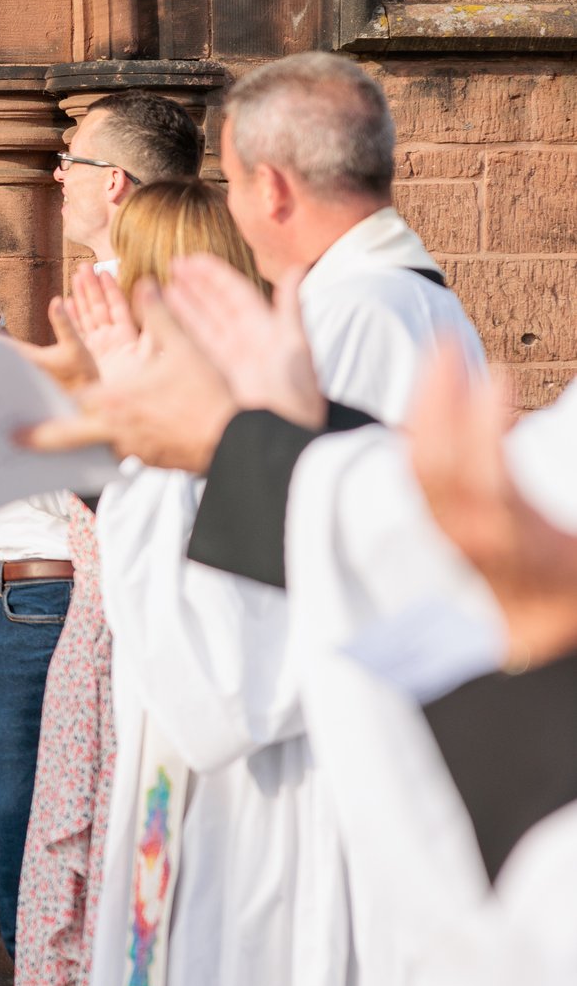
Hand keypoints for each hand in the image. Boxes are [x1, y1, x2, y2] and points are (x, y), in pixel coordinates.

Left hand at [21, 283, 237, 471]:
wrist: (233, 439)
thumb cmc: (207, 393)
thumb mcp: (184, 347)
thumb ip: (159, 315)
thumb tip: (146, 282)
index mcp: (114, 399)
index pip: (77, 397)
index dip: (54, 394)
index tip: (26, 395)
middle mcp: (114, 428)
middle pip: (66, 435)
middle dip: (39, 437)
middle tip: (12, 439)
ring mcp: (130, 449)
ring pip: (93, 446)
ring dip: (75, 442)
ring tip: (49, 446)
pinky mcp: (146, 461)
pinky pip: (120, 453)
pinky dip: (110, 447)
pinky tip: (107, 444)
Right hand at [163, 255, 324, 428]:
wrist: (281, 435)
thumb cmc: (294, 394)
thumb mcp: (295, 346)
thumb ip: (291, 306)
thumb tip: (299, 267)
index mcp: (263, 328)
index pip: (234, 293)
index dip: (214, 275)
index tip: (193, 260)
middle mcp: (243, 340)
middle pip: (214, 305)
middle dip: (195, 285)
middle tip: (173, 266)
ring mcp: (226, 359)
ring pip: (200, 324)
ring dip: (182, 304)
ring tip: (163, 287)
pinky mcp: (212, 377)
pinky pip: (192, 348)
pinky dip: (177, 332)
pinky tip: (163, 319)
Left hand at [408, 349, 576, 669]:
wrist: (551, 643)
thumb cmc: (573, 592)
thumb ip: (566, 486)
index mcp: (529, 558)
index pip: (492, 491)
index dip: (483, 432)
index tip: (499, 376)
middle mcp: (484, 552)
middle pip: (441, 479)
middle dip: (440, 405)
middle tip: (451, 342)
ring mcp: (460, 543)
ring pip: (423, 476)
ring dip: (429, 408)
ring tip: (444, 352)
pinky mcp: (448, 532)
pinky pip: (423, 479)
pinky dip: (426, 429)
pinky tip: (438, 391)